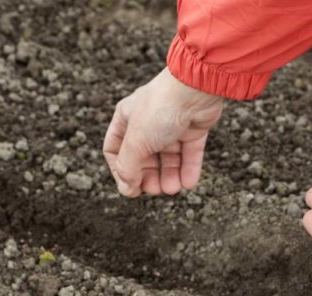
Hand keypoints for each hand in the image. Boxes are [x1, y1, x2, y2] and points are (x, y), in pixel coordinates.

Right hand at [103, 68, 223, 196]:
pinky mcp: (193, 129)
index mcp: (126, 119)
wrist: (195, 89)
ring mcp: (171, 125)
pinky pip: (188, 154)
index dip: (121, 171)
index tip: (130, 187)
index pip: (116, 150)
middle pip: (144, 158)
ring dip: (170, 176)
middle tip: (155, 190)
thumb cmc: (160, 109)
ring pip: (168, 158)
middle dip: (149, 177)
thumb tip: (127, 189)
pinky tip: (189, 183)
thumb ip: (128, 168)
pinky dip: (188, 169)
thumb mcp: (136, 142)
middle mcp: (147, 122)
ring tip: (173, 189)